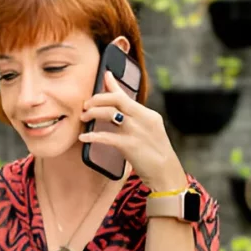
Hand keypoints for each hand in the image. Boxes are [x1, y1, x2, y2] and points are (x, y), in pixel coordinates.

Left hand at [79, 71, 185, 191]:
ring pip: (110, 114)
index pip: (126, 96)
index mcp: (148, 115)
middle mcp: (143, 119)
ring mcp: (137, 131)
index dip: (112, 85)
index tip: (103, 76)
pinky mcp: (130, 145)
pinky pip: (106, 136)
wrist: (166, 173)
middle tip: (86, 106)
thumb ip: (135, 118)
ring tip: (84, 119)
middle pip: (117, 100)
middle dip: (98, 99)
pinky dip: (92, 136)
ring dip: (93, 114)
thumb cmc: (155, 153)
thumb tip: (121, 108)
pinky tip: (83, 138)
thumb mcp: (149, 131)